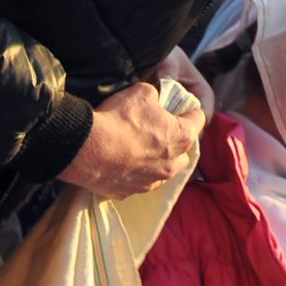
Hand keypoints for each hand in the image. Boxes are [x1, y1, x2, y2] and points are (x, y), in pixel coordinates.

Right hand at [59, 83, 201, 200]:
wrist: (87, 149)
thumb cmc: (119, 119)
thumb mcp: (142, 92)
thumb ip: (155, 97)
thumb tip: (154, 100)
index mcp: (182, 137)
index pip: (198, 120)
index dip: (190, 111)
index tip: (181, 108)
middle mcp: (171, 164)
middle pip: (183, 154)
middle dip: (175, 143)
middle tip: (159, 132)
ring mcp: (150, 182)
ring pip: (162, 173)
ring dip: (156, 163)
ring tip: (139, 152)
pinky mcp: (127, 193)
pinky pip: (136, 183)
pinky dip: (132, 175)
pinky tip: (120, 164)